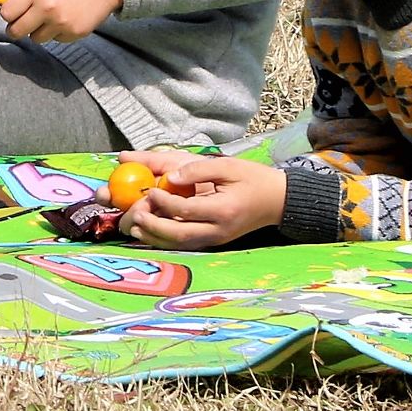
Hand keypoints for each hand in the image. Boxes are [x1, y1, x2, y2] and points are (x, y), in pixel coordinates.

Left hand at [0, 0, 122, 43]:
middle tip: (22, 21)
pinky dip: (56, 32)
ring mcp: (62, 23)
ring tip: (49, 16)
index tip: (13, 10)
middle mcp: (47, 9)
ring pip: (35, 38)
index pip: (7, 13)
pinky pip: (55, 40)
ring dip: (37, 30)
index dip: (8, 12)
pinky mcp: (74, 33)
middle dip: (16, 27)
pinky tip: (66, 17)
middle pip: (16, 31)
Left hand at [121, 156, 285, 251]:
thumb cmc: (253, 179)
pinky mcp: (213, 241)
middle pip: (180, 235)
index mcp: (224, 210)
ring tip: (134, 227)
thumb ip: (199, 169)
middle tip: (135, 214)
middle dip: (153, 227)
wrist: (278, 201)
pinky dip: (164, 240)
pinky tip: (148, 233)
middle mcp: (219, 230)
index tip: (150, 191)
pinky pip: (185, 244)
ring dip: (154, 238)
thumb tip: (170, 176)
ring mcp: (216, 239)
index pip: (188, 210)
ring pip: (180, 244)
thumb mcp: (229, 165)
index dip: (165, 201)